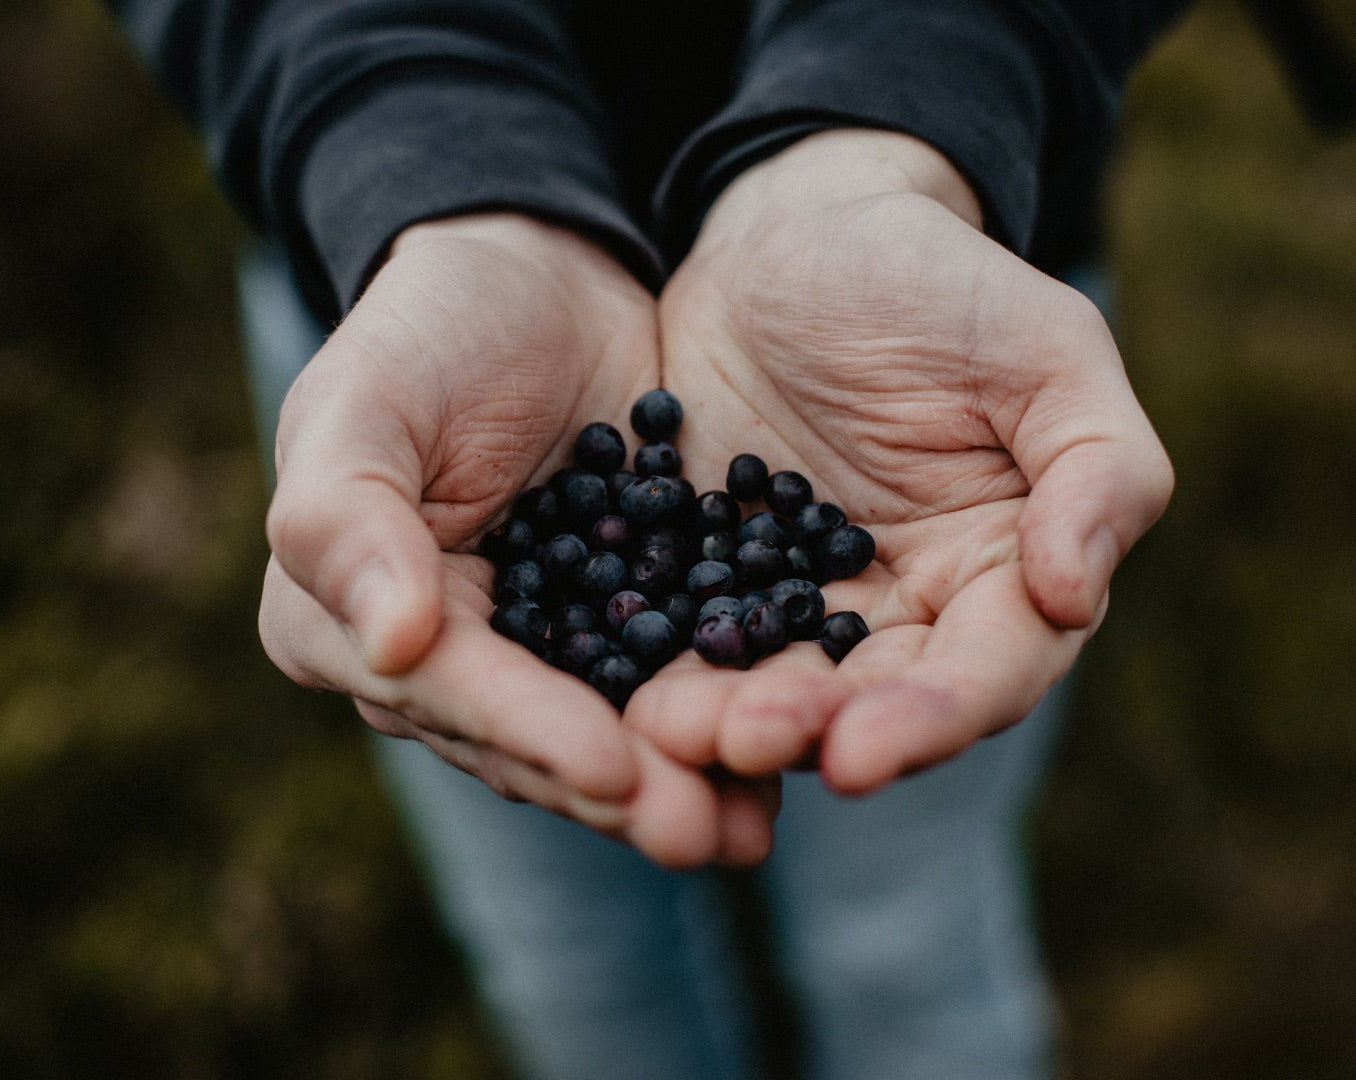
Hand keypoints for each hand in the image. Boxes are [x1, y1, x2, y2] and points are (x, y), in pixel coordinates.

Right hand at [258, 213, 778, 866]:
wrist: (538, 275)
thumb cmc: (430, 326)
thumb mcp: (365, 398)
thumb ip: (348, 517)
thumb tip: (389, 645)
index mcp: (345, 620)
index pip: (442, 692)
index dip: (528, 733)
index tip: (614, 770)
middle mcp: (435, 660)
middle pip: (526, 741)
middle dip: (616, 789)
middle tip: (701, 832)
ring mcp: (533, 650)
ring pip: (601, 731)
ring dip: (677, 779)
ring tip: (753, 824)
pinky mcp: (620, 624)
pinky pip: (666, 679)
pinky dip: (720, 714)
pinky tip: (787, 747)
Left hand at [625, 131, 1172, 792]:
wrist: (794, 233)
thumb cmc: (939, 281)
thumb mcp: (1047, 349)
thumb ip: (1098, 469)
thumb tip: (1072, 596)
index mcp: (1003, 571)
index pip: (987, 671)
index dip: (930, 720)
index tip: (858, 754)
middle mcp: (904, 607)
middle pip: (870, 700)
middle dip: (810, 730)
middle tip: (744, 741)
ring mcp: (798, 596)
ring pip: (774, 682)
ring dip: (727, 719)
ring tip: (670, 733)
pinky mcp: (711, 572)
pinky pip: (688, 631)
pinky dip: (660, 665)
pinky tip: (618, 693)